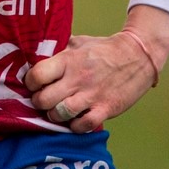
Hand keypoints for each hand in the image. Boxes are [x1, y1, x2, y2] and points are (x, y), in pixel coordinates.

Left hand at [24, 6, 168, 132]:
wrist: (138, 55)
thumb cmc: (104, 48)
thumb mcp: (79, 42)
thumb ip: (59, 51)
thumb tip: (39, 57)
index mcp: (69, 60)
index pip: (37, 75)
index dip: (30, 82)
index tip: (34, 84)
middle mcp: (77, 79)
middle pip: (44, 99)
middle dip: (39, 102)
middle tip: (43, 100)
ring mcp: (92, 95)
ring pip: (60, 114)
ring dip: (54, 115)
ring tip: (57, 110)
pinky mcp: (105, 109)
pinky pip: (82, 126)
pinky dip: (75, 126)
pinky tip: (75, 119)